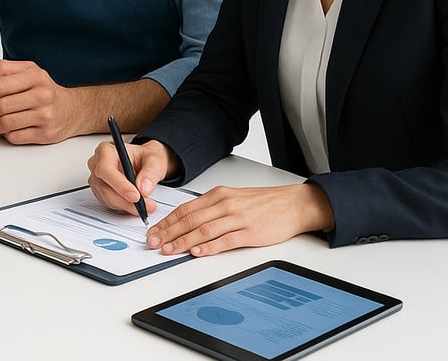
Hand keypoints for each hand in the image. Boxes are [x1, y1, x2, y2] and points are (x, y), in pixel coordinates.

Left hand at [0, 60, 81, 143]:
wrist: (73, 110)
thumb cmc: (46, 90)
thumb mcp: (29, 71)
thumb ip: (6, 69)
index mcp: (36, 77)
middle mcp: (43, 95)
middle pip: (0, 106)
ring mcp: (45, 116)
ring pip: (5, 123)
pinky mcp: (45, 134)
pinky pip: (15, 137)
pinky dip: (7, 134)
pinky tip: (10, 128)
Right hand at [87, 138, 174, 215]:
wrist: (145, 163)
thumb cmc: (146, 157)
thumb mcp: (155, 159)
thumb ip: (151, 172)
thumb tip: (143, 188)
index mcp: (106, 150)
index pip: (106, 169)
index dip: (119, 185)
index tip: (136, 196)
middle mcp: (97, 164)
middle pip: (105, 187)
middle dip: (126, 200)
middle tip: (146, 205)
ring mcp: (97, 179)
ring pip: (107, 198)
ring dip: (127, 205)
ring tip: (146, 205)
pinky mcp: (101, 192)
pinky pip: (110, 204)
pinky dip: (124, 207)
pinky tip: (136, 204)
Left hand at [145, 183, 334, 256]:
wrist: (293, 204)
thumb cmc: (263, 203)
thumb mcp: (233, 198)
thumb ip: (211, 208)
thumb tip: (187, 221)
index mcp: (218, 195)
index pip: (185, 209)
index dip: (167, 221)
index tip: (154, 231)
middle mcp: (225, 204)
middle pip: (190, 219)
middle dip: (168, 232)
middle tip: (154, 242)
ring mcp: (237, 218)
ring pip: (203, 230)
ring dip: (183, 242)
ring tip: (169, 250)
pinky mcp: (250, 233)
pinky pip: (225, 241)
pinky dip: (209, 247)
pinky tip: (197, 252)